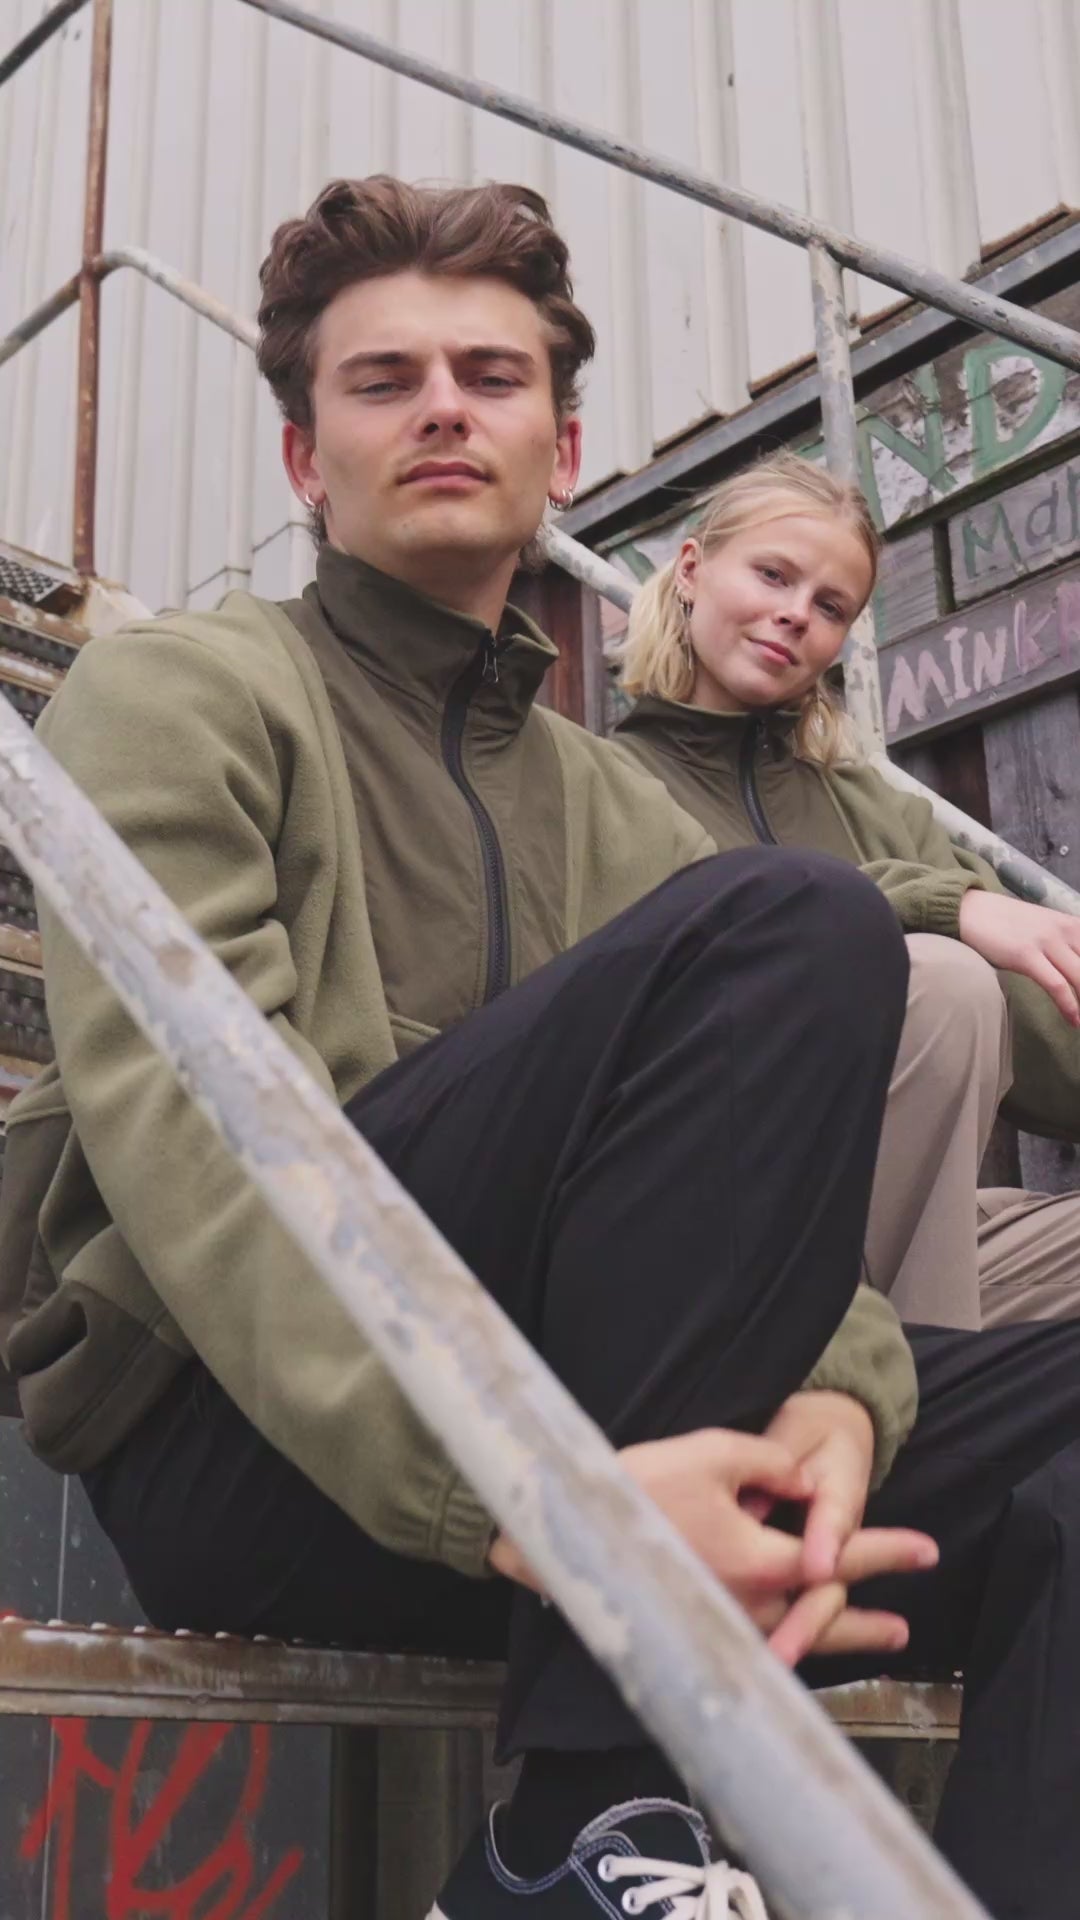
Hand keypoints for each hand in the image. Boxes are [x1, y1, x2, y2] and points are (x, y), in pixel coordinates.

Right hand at [488, 1423, 936, 1664]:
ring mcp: (722, 1624)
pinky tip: (802, 1643)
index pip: (841, 1557)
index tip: (925, 1551)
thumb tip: (806, 1480)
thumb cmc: (640, 1485)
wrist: (570, 1529)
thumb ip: (772, 1463)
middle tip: (906, 1626)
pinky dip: (794, 1643)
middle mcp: (749, 1606)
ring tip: (882, 1639)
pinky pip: (761, 1642)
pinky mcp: (698, 1628)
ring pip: (798, 1639)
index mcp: (763, 1562)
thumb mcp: (714, 1452)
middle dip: (869, 1618)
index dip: (887, 1551)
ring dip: (842, 1637)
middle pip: (828, 1617)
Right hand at [959, 889, 1079, 1026]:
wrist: (971, 911)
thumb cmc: (1007, 924)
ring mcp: (1047, 942)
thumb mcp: (1045, 927)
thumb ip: (1067, 945)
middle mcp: (1066, 930)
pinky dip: (1070, 1006)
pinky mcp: (1027, 955)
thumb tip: (1076, 968)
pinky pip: (1057, 985)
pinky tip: (1075, 1021)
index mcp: (1074, 924)